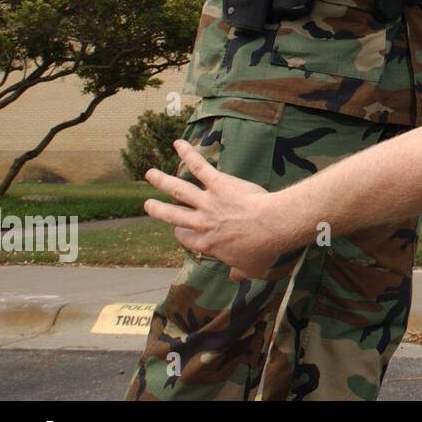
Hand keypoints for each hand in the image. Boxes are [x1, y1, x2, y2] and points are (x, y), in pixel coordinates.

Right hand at [143, 140, 299, 281]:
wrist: (273, 227)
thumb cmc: (265, 250)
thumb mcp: (252, 269)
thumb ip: (240, 272)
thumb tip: (235, 277)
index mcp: (208, 244)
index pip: (186, 239)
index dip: (183, 235)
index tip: (180, 231)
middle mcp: (202, 223)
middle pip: (173, 215)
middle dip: (159, 209)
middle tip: (148, 204)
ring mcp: (208, 202)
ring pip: (179, 190)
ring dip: (162, 181)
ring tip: (149, 174)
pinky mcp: (219, 184)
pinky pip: (200, 167)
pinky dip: (188, 154)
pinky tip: (178, 143)